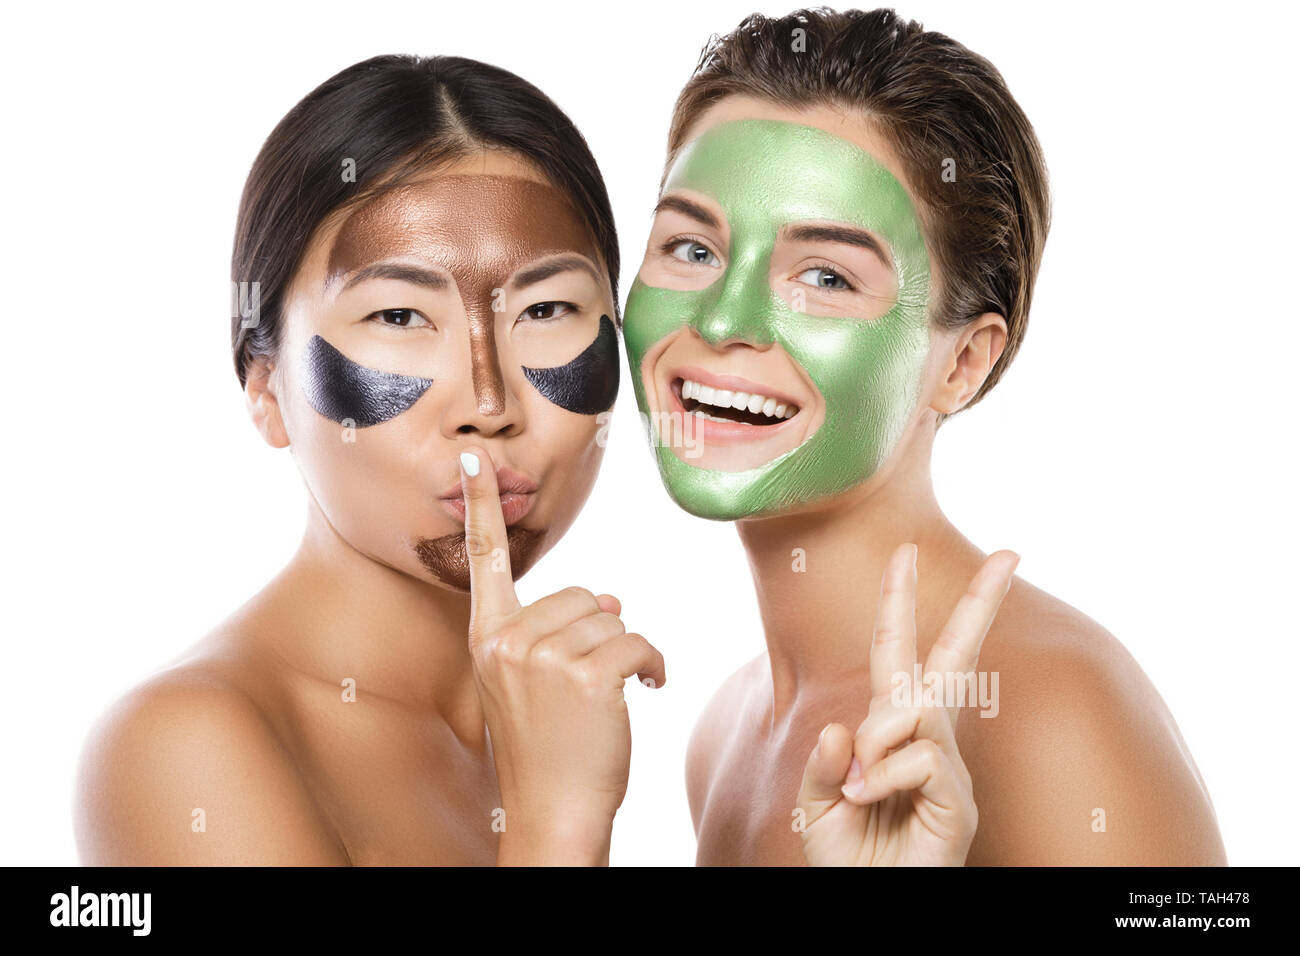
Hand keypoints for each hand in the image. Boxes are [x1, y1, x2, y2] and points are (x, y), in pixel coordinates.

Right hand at [458, 445, 664, 865]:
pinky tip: (648, 691)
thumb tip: (611, 598)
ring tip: (614, 695)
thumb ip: (554, 633)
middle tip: (592, 682)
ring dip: (627, 654)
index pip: (484, 561)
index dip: (480, 507)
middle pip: (581, 595)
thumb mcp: (529, 687)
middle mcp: (508, 640)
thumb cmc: (546, 751)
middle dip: (599, 632)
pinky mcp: (587, 675)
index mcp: (486, 638)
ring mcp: (544, 658)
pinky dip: (655, 667)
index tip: (474, 458)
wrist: (552, 814)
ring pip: (613, 620)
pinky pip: (640, 644)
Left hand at [796, 542, 1018, 865]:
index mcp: (890, 732)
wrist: (866, 906)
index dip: (899, 606)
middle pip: (954, 660)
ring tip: (859, 786)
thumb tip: (847, 727)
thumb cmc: (847, 859)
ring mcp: (948, 770)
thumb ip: (825, 765)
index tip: (905, 554)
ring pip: (917, 711)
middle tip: (1009, 553)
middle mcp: (926, 741)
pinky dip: (887, 773)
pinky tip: (869, 798)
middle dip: (979, 605)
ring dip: (878, 736)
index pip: (897, 658)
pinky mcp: (959, 802)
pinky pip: (924, 757)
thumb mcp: (816, 805)